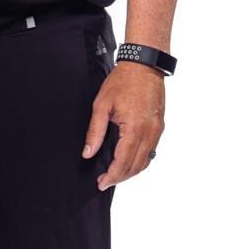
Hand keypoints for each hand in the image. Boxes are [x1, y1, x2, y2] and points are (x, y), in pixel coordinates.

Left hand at [83, 62, 165, 190]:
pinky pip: (151, 150)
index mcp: (134, 129)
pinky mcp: (159, 126)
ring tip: (115, 174)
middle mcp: (149, 133)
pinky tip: (128, 160)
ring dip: (131, 171)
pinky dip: (140, 160)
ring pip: (146, 161)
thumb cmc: (123, 82)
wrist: (144, 65)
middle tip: (105, 181)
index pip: (123, 162)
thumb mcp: (101, 106)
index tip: (101, 183)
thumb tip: (88, 152)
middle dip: (121, 177)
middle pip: (136, 166)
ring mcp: (157, 130)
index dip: (112, 176)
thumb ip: (95, 132)